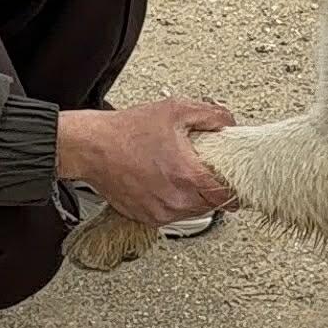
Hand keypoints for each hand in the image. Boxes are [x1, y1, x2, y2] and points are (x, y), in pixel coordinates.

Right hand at [57, 98, 236, 228]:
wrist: (92, 147)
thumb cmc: (127, 131)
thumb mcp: (175, 111)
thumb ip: (210, 115)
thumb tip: (228, 121)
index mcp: (187, 176)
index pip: (226, 197)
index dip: (233, 190)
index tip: (235, 184)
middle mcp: (175, 200)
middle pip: (210, 206)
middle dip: (212, 191)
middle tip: (207, 174)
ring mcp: (159, 212)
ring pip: (191, 213)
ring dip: (193, 198)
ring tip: (183, 176)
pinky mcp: (145, 217)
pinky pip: (170, 215)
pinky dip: (173, 203)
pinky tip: (165, 184)